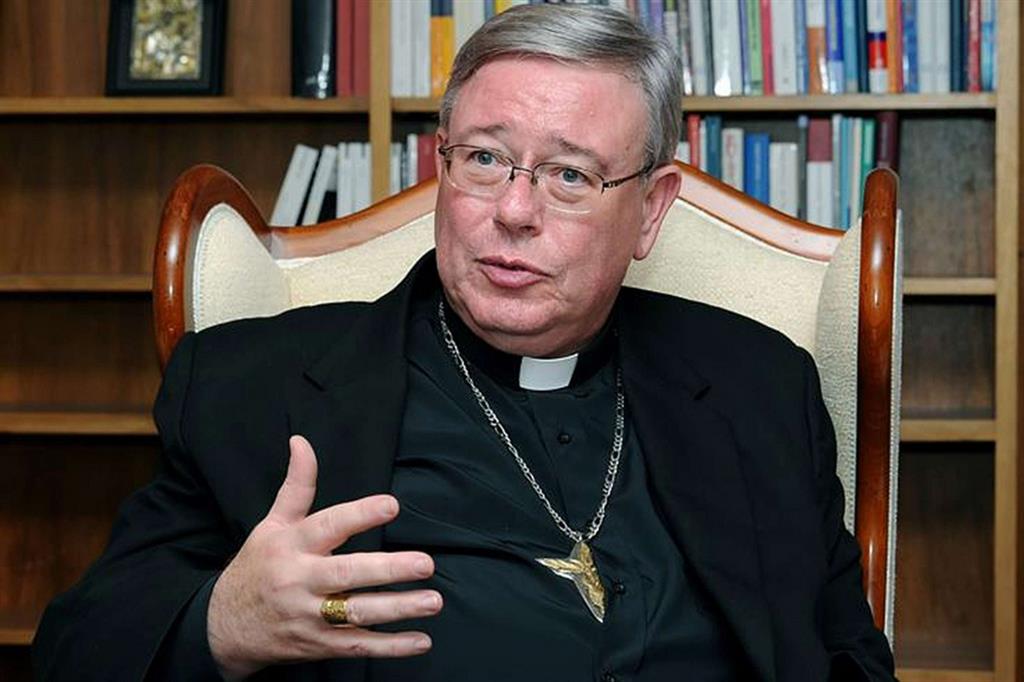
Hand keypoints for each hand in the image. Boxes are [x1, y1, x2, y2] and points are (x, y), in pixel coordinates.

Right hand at [207, 435, 441, 679]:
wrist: (221, 628)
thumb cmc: (256, 568)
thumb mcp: (271, 524)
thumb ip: (296, 486)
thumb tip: (301, 441)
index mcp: (291, 546)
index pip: (328, 526)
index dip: (360, 515)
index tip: (391, 505)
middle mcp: (300, 581)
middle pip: (348, 574)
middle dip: (388, 569)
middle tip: (425, 563)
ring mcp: (310, 617)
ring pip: (358, 614)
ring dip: (398, 609)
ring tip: (433, 600)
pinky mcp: (318, 646)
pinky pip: (358, 647)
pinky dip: (391, 647)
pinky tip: (420, 640)